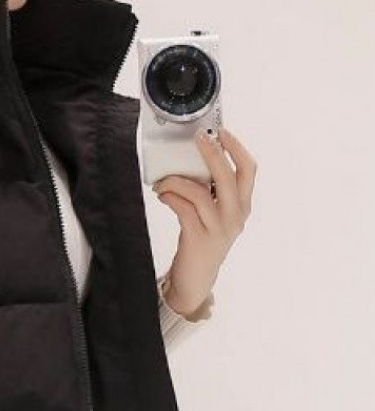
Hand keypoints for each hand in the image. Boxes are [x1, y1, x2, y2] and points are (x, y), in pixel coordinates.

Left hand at [152, 127, 257, 314]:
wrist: (195, 280)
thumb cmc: (201, 242)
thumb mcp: (213, 215)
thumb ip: (210, 193)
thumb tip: (190, 163)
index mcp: (241, 207)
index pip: (249, 171)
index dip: (236, 148)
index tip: (222, 131)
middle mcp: (235, 216)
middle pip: (228, 176)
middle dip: (212, 153)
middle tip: (198, 138)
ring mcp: (218, 228)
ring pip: (200, 192)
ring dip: (178, 181)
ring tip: (163, 181)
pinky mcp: (198, 239)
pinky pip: (184, 209)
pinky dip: (171, 197)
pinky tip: (162, 195)